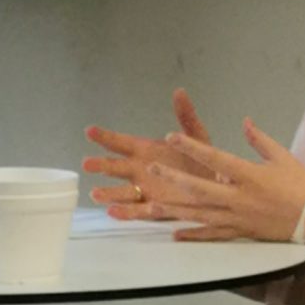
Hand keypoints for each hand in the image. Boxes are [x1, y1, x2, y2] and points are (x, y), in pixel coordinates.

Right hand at [84, 88, 213, 219]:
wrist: (218, 187)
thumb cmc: (203, 161)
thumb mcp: (196, 136)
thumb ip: (186, 116)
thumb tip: (179, 91)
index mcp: (146, 150)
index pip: (121, 143)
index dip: (105, 137)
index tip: (89, 131)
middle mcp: (140, 170)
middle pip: (115, 168)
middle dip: (101, 165)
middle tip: (86, 163)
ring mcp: (145, 191)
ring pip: (122, 192)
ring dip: (108, 193)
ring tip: (95, 193)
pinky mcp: (155, 209)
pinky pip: (138, 211)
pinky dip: (125, 213)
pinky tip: (113, 212)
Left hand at [135, 119, 304, 243]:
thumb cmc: (300, 185)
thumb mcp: (281, 156)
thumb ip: (259, 139)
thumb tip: (245, 122)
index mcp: (248, 174)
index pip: (213, 157)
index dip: (191, 146)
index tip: (172, 136)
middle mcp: (239, 197)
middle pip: (199, 187)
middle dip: (173, 177)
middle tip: (151, 168)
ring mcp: (238, 217)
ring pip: (199, 213)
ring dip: (175, 208)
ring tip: (152, 204)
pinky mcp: (241, 232)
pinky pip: (212, 235)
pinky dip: (193, 235)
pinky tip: (175, 234)